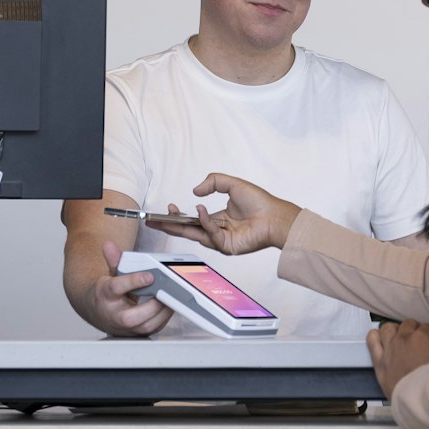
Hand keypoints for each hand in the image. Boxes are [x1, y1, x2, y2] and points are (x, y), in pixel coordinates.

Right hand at [91, 240, 172, 336]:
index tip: (149, 276)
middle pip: (131, 317)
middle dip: (152, 305)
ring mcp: (126, 327)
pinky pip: (153, 329)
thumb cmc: (108, 293)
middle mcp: (114, 314)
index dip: (133, 281)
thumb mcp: (110, 274)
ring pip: (145, 326)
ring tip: (171, 298)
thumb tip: (109, 245)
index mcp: (106, 295)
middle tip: (165, 291)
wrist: (100, 313)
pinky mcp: (137, 332)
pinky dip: (164, 318)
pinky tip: (170, 305)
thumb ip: (113, 260)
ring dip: (162, 313)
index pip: (116, 288)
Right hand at [147, 174, 299, 256]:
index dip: (180, 216)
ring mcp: (222, 240)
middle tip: (153, 222)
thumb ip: (213, 182)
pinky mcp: (227, 247)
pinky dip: (204, 223)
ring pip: (195, 234)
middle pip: (189, 230)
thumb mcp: (232, 184)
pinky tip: (200, 212)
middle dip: (170, 226)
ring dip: (181, 226)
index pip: (194, 219)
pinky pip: (210, 234)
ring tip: (169, 215)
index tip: (168, 208)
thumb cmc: (259, 201)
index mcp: (220, 218)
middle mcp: (219, 231)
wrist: (275, 215)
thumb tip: (194, 191)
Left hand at [366, 319, 428, 400]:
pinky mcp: (379, 363)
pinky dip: (375, 337)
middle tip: (418, 342)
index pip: (425, 327)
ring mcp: (389, 350)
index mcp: (422, 337)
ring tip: (400, 338)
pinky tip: (379, 338)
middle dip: (413, 330)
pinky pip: (372, 342)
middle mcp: (404, 340)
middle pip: (407, 325)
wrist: (423, 403)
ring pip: (388, 329)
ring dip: (395, 330)